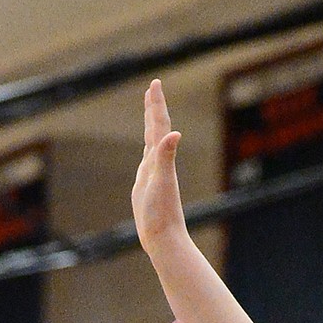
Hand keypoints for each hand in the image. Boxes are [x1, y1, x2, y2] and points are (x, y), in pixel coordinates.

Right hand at [133, 78, 186, 254]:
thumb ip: (166, 157)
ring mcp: (153, 175)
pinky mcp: (147, 187)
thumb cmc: (162, 213)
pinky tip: (147, 151)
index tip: (155, 84)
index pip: (159, 126)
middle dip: (153, 108)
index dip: (156, 105)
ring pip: (152, 143)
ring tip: (149, 111)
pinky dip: (147, 150)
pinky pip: (147, 162)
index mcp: (161, 160)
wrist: (164, 238)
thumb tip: (174, 134)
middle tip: (153, 88)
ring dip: (151, 125)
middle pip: (156, 130)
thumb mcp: (162, 182)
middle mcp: (159, 164)